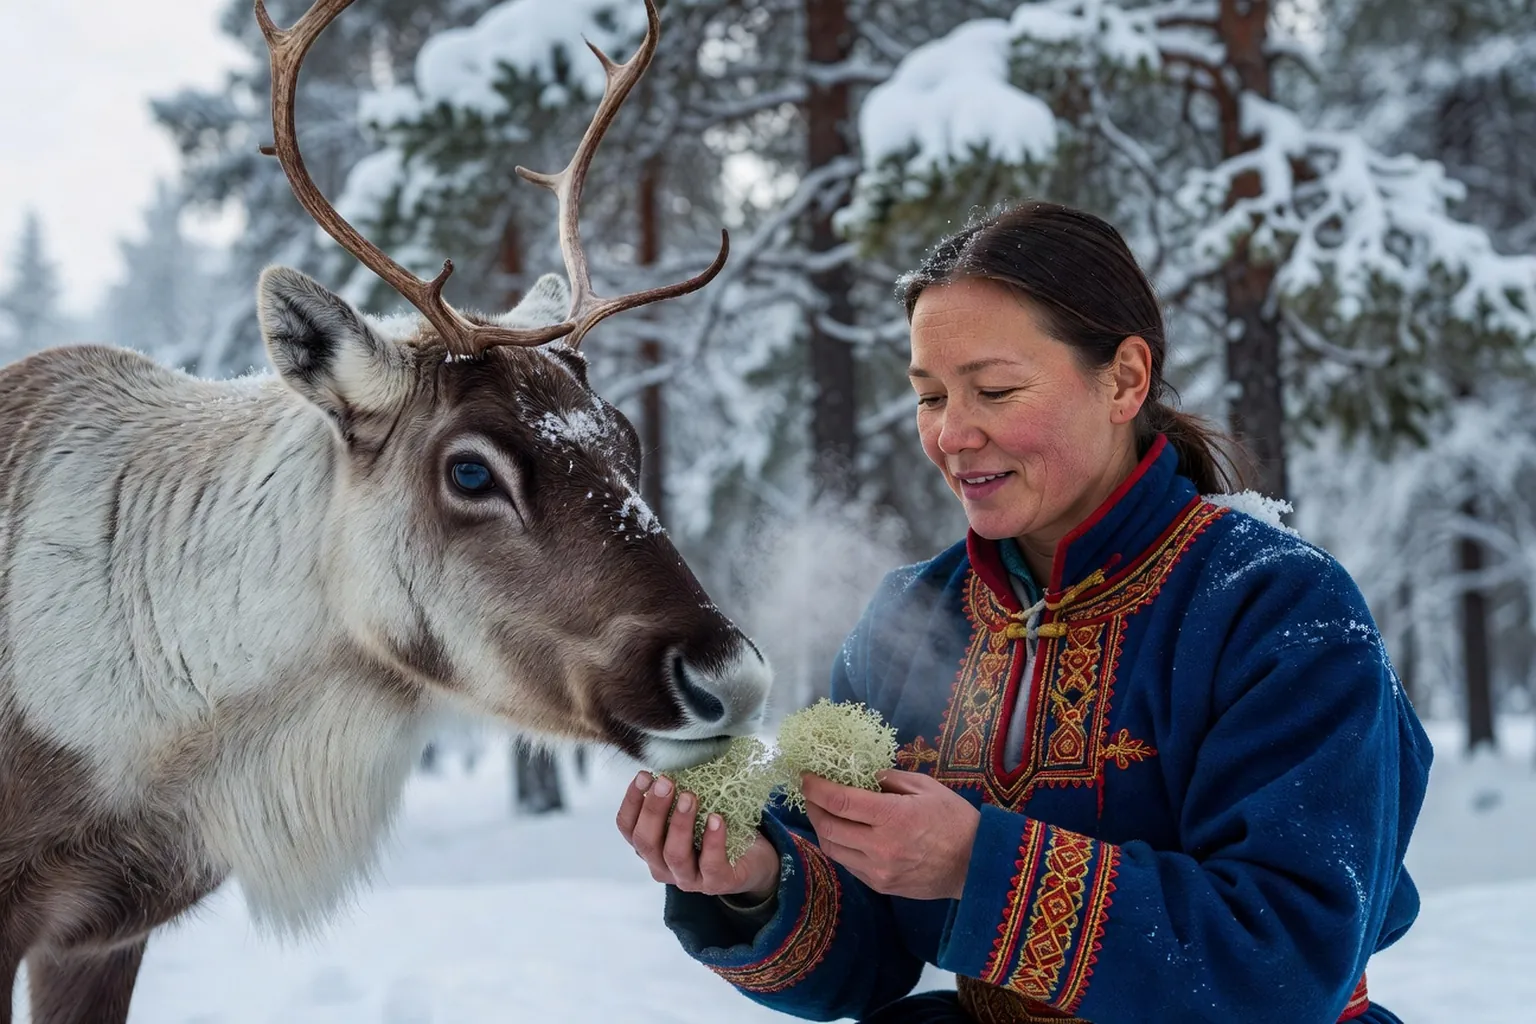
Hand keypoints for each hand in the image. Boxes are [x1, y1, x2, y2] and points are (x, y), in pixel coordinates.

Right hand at [616, 771, 779, 900]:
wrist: (753, 861)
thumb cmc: (715, 830)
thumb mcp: (691, 812)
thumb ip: (676, 796)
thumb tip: (672, 759)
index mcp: (651, 848)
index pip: (628, 828)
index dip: (631, 801)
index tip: (644, 775)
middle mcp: (663, 866)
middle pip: (646, 842)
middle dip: (653, 810)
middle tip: (666, 782)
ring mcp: (689, 878)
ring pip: (674, 855)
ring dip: (680, 823)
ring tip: (690, 797)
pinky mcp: (717, 883)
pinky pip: (711, 864)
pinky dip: (713, 840)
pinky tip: (716, 818)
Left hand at [801, 769, 979, 900]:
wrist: (977, 865)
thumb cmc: (955, 820)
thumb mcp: (926, 787)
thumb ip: (891, 778)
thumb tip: (864, 776)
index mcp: (892, 817)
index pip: (840, 801)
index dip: (816, 788)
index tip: (806, 776)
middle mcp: (880, 846)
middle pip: (828, 827)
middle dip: (813, 807)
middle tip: (810, 793)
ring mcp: (878, 870)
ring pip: (833, 850)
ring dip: (822, 829)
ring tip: (822, 813)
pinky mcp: (881, 886)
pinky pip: (848, 865)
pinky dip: (839, 847)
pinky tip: (842, 834)